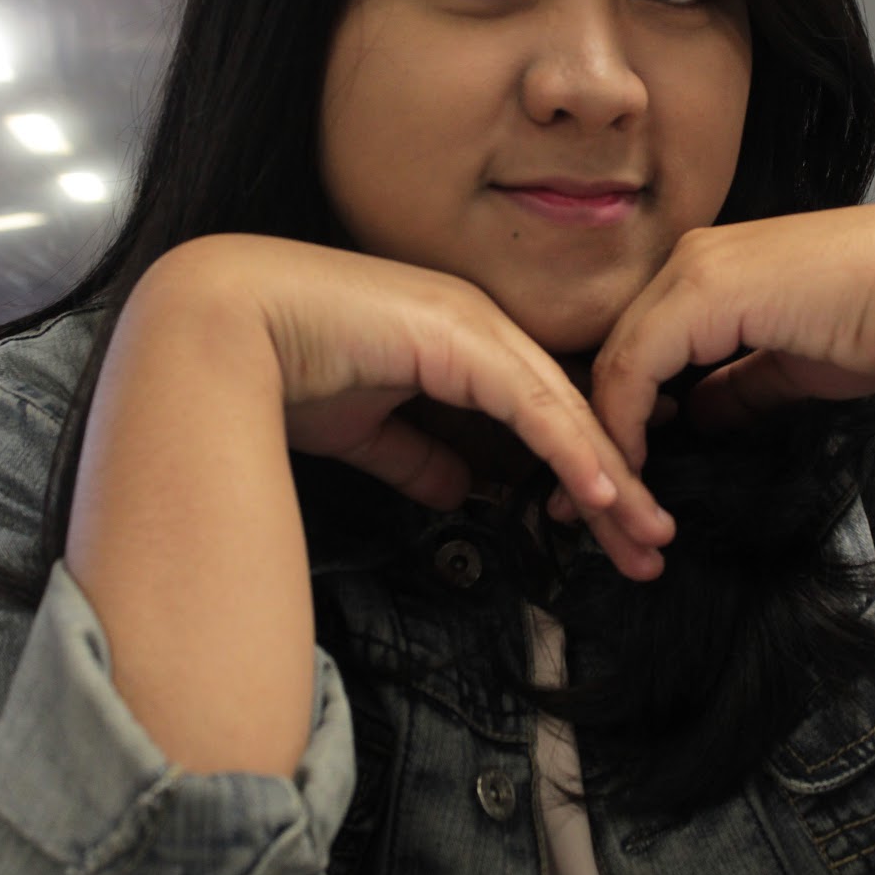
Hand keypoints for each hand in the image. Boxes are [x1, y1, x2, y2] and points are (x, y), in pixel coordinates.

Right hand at [178, 236, 673, 577]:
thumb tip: (459, 489)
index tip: (616, 531)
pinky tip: (606, 496)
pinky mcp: (459, 335)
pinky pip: (533, 403)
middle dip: (618, 487)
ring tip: (648, 540)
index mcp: (460, 341)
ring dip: (613, 480)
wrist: (220, 328)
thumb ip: (414, 454)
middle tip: (654, 548)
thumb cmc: (280, 371)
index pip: (543, 413)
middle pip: (570, 414)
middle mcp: (479, 327)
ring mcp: (473, 325)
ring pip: (565, 410)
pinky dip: (573, 450)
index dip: (584, 471)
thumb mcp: (364, 428)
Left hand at [582, 202, 874, 473]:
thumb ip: (738, 382)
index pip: (643, 342)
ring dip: (612, 431)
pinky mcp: (699, 292)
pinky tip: (635, 465)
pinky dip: (627, 419)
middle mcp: (693, 259)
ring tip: (607, 493)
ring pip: (620, 358)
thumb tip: (699, 413)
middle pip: (622, 348)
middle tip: (588, 490)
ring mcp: (692, 269)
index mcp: (713, 268)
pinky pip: (636, 364)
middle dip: (602, 423)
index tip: (623, 464)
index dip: (625, 406)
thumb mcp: (789, 362)